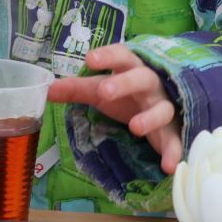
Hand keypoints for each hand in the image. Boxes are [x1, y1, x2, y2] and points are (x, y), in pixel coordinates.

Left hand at [46, 44, 183, 173]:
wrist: (162, 105)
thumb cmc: (125, 94)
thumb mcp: (100, 90)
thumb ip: (76, 89)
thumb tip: (46, 90)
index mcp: (130, 68)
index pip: (121, 55)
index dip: (107, 55)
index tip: (90, 59)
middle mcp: (151, 84)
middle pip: (142, 77)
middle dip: (125, 83)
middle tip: (104, 92)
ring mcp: (165, 106)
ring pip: (163, 108)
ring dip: (150, 117)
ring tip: (134, 128)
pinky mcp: (174, 130)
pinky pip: (176, 140)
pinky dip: (174, 152)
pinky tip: (168, 166)